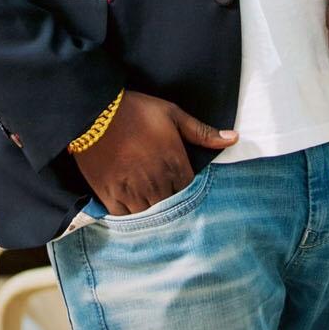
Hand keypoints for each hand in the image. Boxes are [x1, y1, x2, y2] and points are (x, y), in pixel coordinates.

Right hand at [72, 90, 237, 215]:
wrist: (95, 111)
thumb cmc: (136, 110)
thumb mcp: (172, 114)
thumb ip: (202, 131)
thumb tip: (233, 138)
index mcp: (175, 163)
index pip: (190, 192)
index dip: (188, 191)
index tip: (183, 188)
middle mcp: (157, 182)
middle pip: (172, 207)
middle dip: (171, 203)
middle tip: (166, 198)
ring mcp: (134, 192)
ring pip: (151, 216)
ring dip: (152, 212)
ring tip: (150, 204)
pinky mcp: (111, 196)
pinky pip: (126, 219)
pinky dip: (131, 216)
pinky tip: (132, 207)